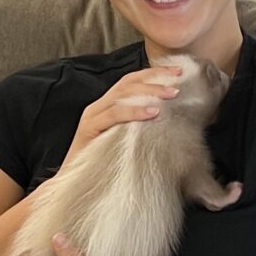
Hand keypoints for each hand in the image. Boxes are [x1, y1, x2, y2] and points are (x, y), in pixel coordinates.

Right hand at [65, 63, 182, 162]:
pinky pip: (114, 114)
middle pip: (128, 82)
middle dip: (156, 78)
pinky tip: (153, 112)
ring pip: (122, 93)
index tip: (178, 72)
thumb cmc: (104, 166)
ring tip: (171, 94)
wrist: (76, 184)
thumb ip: (141, 128)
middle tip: (178, 82)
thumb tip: (171, 120)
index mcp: (107, 106)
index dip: (154, 73)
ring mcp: (92, 116)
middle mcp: (98, 107)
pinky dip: (135, 111)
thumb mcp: (127, 141)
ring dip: (150, 92)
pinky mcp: (89, 128)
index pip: (131, 81)